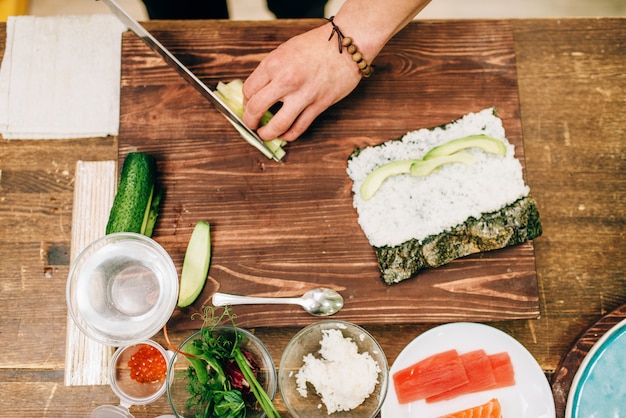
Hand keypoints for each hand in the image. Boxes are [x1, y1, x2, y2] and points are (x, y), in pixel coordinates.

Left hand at [242, 24, 361, 141]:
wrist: (347, 46)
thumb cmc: (317, 45)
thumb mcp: (285, 50)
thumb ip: (271, 70)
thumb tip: (259, 90)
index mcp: (274, 64)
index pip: (248, 90)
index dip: (245, 102)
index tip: (248, 106)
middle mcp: (286, 80)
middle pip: (256, 109)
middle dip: (250, 121)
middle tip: (251, 124)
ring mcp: (303, 95)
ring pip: (277, 125)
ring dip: (267, 134)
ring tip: (265, 135)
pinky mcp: (319, 105)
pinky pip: (299, 127)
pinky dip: (289, 135)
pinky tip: (285, 135)